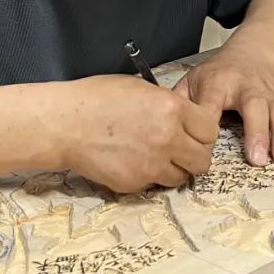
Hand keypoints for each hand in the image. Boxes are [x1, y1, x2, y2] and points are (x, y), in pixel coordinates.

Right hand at [61, 76, 219, 192]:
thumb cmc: (94, 99)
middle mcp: (167, 139)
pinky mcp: (135, 183)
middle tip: (180, 150)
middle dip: (194, 155)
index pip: (210, 130)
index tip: (194, 132)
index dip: (202, 132)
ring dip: (173, 169)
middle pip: (203, 160)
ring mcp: (152, 164)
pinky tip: (131, 161)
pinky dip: (147, 176)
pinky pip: (153, 184)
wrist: (64, 124)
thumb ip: (166, 105)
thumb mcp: (139, 88)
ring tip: (154, 156)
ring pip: (180, 177)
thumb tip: (179, 117)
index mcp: (171, 109)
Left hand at [174, 45, 273, 165]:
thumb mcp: (193, 80)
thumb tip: (162, 124)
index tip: (204, 143)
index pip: (212, 100)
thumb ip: (180, 101)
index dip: (209, 118)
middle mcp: (247, 88)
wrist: (251, 54)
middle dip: (257, 133)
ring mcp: (268, 95)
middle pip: (255, 107)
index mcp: (219, 83)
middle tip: (257, 159)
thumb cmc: (218, 75)